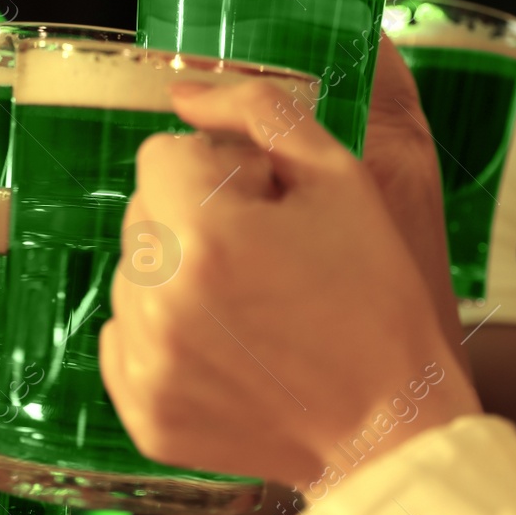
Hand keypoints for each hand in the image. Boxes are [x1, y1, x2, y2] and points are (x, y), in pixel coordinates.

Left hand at [101, 80, 480, 495]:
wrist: (391, 422)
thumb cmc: (376, 297)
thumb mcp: (340, 176)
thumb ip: (259, 111)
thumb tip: (184, 91)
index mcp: (206, 233)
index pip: (162, 155)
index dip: (219, 171)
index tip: (265, 204)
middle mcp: (162, 298)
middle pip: (143, 212)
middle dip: (196, 219)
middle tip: (268, 256)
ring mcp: (148, 362)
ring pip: (133, 273)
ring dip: (179, 275)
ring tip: (252, 305)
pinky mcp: (144, 411)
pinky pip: (124, 338)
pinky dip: (166, 334)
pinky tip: (229, 346)